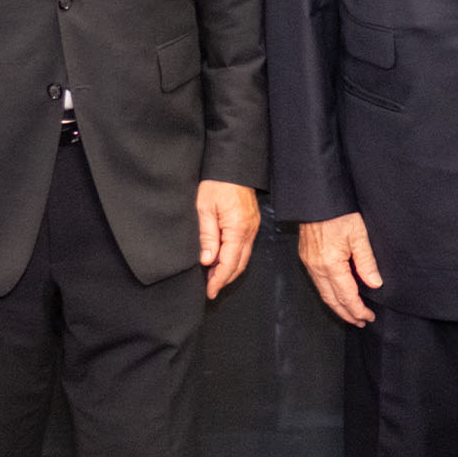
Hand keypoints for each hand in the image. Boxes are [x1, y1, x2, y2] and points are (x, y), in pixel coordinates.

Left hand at [196, 181, 259, 299]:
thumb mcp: (205, 208)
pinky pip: (245, 247)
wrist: (233, 164)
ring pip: (243, 257)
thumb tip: (208, 261)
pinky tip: (222, 259)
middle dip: (225, 279)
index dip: (219, 280)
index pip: (229, 263)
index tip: (209, 292)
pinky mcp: (252, 223)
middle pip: (239, 264)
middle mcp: (249, 231)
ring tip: (213, 277)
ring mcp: (253, 227)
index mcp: (237, 229)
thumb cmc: (217, 183)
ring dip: (229, 269)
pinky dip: (234, 258)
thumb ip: (207, 236)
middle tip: (210, 289)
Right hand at [296, 212, 381, 326]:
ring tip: (351, 313)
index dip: (358, 309)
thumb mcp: (358, 234)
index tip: (368, 317)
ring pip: (323, 293)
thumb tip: (374, 284)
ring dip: (337, 306)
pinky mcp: (306, 257)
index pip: (347, 296)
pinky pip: (317, 283)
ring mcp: (309, 263)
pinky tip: (337, 294)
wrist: (315, 197)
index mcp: (330, 265)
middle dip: (347, 314)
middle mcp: (316, 268)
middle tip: (360, 322)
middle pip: (332, 300)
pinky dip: (329, 294)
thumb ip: (366, 262)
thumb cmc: (338, 212)